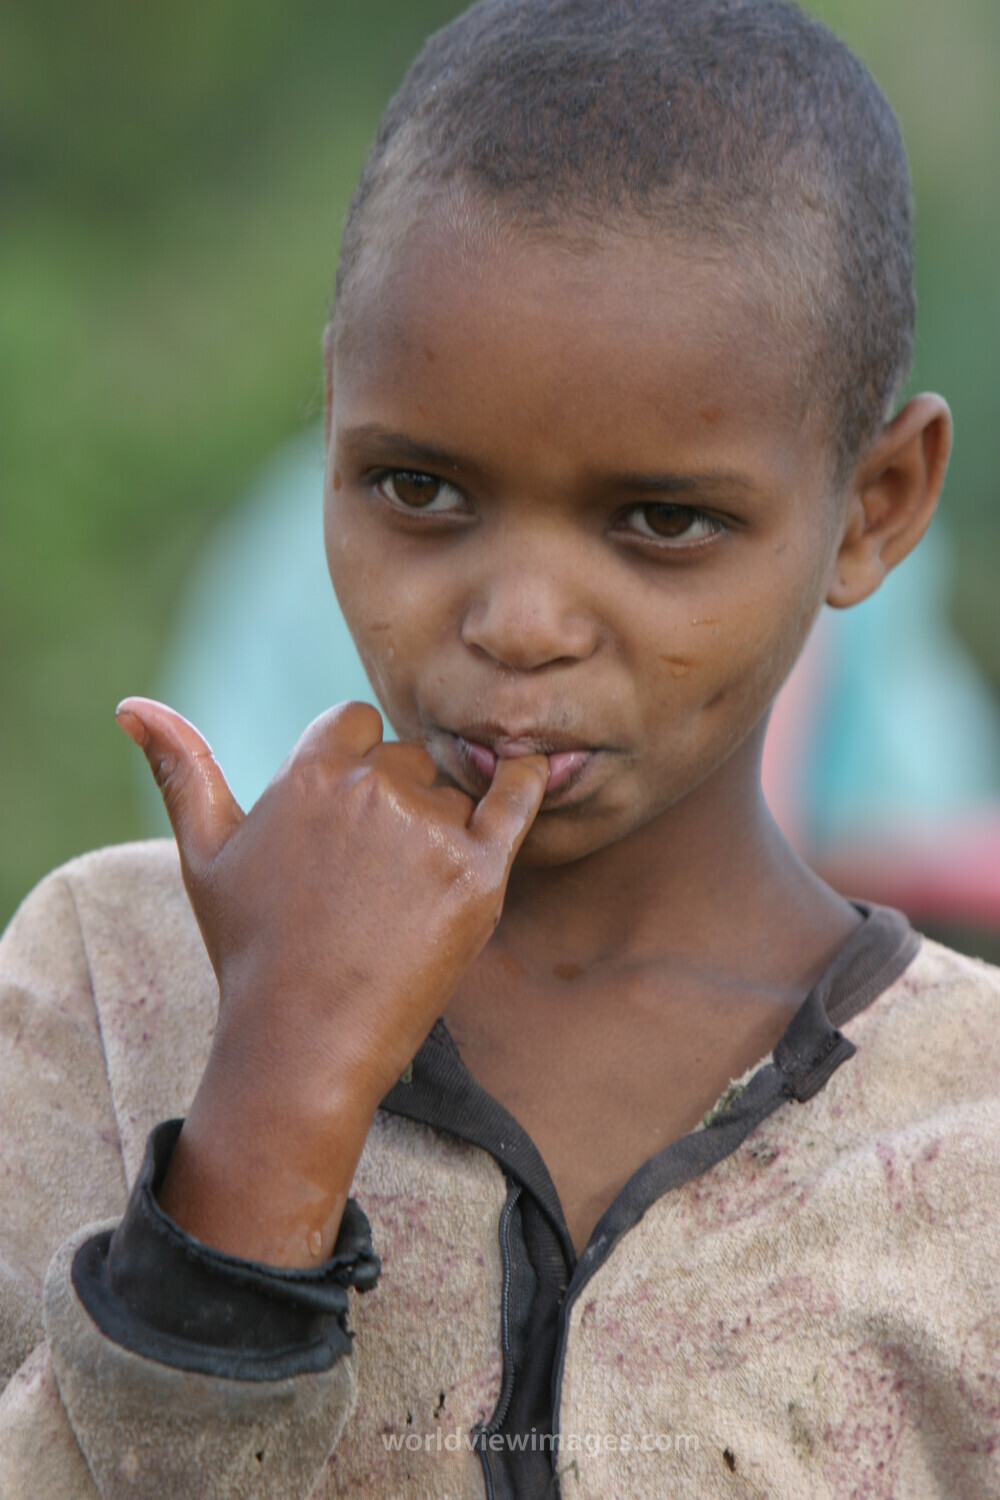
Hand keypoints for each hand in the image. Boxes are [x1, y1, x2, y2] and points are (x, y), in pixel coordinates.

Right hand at [116, 697, 547, 1263]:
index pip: (356, 723)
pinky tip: (524, 772)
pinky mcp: (479, 875)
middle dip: (395, 797)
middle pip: (407, 757)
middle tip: (369, 873)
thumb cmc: (249, 950)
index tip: (345, 814)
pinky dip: (524, 782)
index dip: (354, 762)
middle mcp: (372, 789)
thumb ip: (180, 768)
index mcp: (310, 773)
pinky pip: (517, 800)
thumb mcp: (205, 855)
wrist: (303, 1044)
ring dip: (440, 821)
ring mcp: (429, 831)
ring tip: (400, 895)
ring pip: (452, 790)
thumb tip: (130, 705)